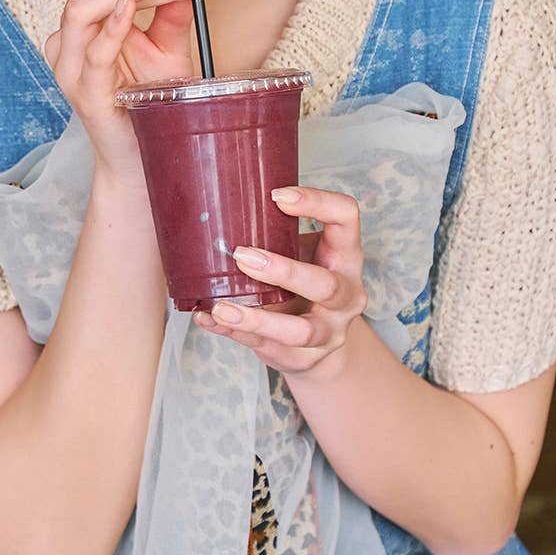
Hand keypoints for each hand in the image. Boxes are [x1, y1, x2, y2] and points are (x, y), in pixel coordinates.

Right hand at [42, 0, 227, 182]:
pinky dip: (111, 26)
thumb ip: (173, 16)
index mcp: (92, 25)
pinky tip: (131, 7)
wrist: (145, 165)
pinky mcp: (84, 92)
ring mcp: (73, 67)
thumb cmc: (152, 109)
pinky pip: (92, 53)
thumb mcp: (169, 53)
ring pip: (84, 8)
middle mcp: (74, 40)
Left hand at [191, 186, 367, 378]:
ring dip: (257, 319)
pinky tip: (208, 318)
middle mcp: (346, 295)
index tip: (277, 195)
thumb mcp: (302, 254)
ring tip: (221, 307)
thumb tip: (218, 213)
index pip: (346, 218)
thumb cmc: (305, 284)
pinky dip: (233, 333)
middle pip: (325, 285)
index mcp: (345, 256)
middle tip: (242, 256)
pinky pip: (267, 348)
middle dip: (283, 271)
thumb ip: (276, 237)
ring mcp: (329, 332)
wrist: (322, 343)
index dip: (319, 203)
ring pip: (299, 332)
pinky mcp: (304, 358)